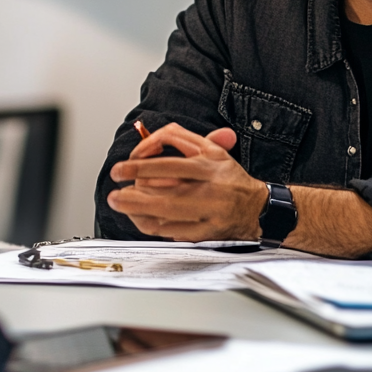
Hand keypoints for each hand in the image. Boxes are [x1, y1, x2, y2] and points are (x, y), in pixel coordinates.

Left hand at [107, 122, 267, 240]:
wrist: (257, 209)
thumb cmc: (229, 178)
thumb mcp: (213, 150)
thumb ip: (182, 138)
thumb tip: (151, 137)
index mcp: (211, 164)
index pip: (170, 164)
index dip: (140, 166)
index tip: (122, 168)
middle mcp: (211, 189)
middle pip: (165, 194)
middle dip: (134, 194)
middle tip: (115, 192)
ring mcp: (209, 214)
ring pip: (167, 215)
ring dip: (137, 210)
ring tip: (121, 203)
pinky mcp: (206, 233)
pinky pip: (173, 232)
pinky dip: (152, 225)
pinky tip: (139, 217)